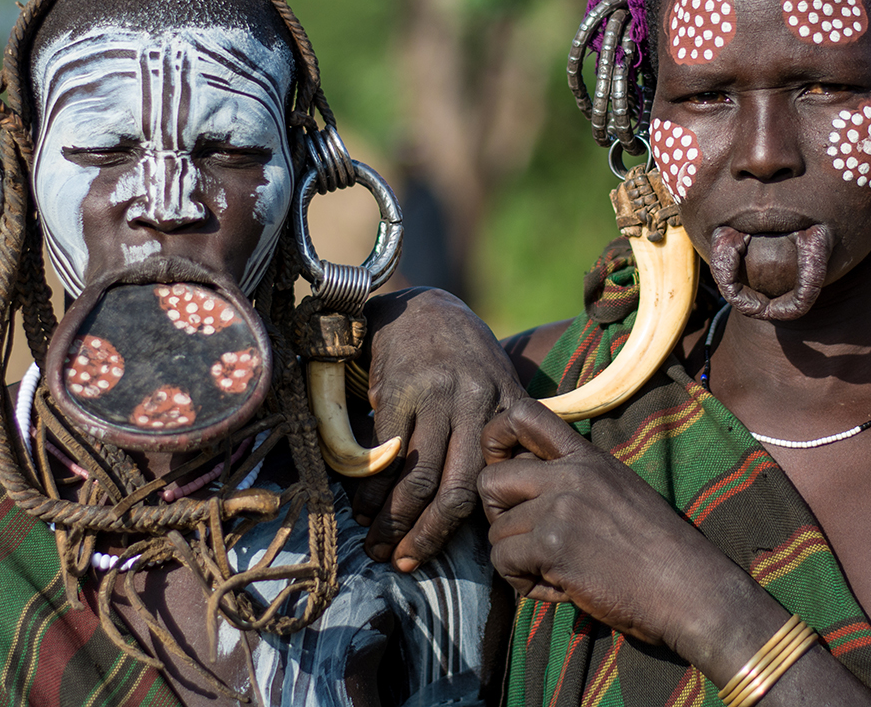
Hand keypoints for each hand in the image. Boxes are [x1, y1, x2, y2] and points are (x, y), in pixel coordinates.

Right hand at [353, 288, 528, 570]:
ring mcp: (437, 396)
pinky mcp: (399, 389)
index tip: (446, 550)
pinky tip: (364, 507)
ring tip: (377, 543)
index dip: (466, 527)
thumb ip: (502, 437)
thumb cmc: (463, 357)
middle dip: (426, 534)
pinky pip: (386, 452)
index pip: (491, 483)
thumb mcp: (498, 387)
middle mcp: (476, 404)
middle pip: (455, 489)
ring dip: (394, 519)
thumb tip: (497, 503)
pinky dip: (372, 487)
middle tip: (403, 562)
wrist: (422, 308)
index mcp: (506, 409)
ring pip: (418, 476)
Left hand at [477, 397, 740, 649]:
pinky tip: (557, 588)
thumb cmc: (659, 550)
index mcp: (588, 457)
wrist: (692, 589)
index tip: (501, 467)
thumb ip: (576, 478)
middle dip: (496, 513)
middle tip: (522, 537)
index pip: (523, 415)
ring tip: (550, 570)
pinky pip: (504, 562)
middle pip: (490, 478)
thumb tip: (523, 484)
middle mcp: (570, 474)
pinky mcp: (553, 546)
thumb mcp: (619, 490)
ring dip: (514, 557)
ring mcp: (560, 508)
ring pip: (495, 530)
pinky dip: (523, 583)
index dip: (495, 438)